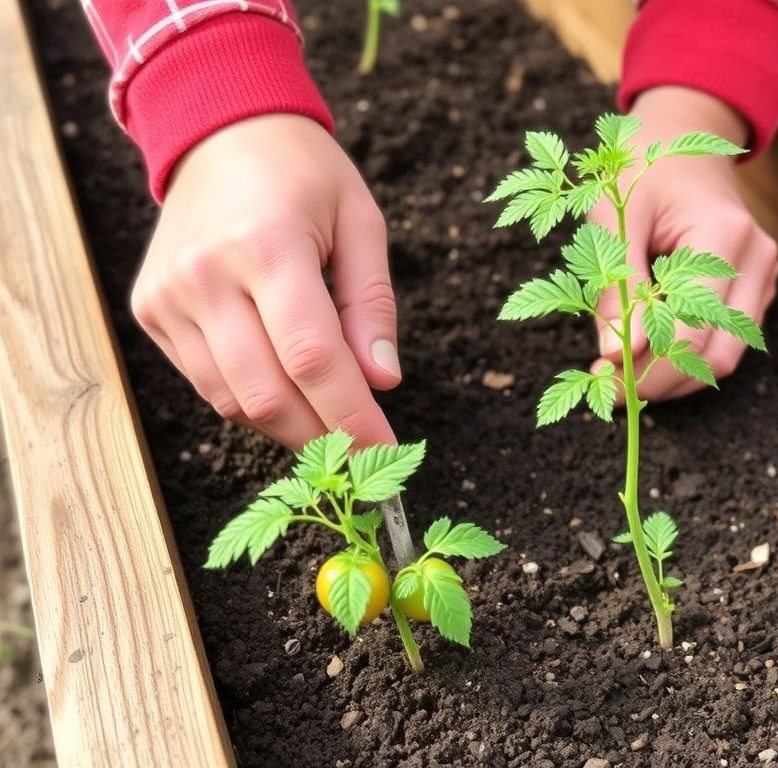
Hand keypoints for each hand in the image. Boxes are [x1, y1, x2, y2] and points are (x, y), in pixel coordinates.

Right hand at [131, 114, 399, 449]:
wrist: (220, 132)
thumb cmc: (304, 174)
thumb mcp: (361, 222)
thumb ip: (371, 305)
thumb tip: (383, 381)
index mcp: (266, 245)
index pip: (312, 358)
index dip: (351, 415)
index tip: (384, 450)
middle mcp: (205, 275)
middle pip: (267, 393)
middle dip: (320, 434)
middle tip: (359, 450)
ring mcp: (169, 296)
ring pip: (231, 400)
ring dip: (285, 425)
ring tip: (326, 422)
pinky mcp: (150, 309)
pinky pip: (205, 382)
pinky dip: (249, 401)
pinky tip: (283, 390)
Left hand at [588, 86, 777, 402]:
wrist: (684, 135)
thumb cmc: (641, 168)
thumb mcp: (615, 219)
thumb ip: (618, 289)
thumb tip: (614, 357)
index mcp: (723, 235)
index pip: (691, 329)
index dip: (646, 365)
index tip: (600, 375)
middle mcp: (756, 260)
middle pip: (716, 356)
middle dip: (660, 382)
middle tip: (608, 387)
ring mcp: (764, 276)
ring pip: (726, 358)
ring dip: (674, 376)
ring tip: (624, 372)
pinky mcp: (756, 289)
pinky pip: (725, 341)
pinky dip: (687, 357)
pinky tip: (648, 351)